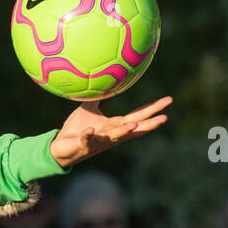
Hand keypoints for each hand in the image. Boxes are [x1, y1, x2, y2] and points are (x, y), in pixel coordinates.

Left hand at [49, 96, 171, 168]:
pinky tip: (92, 130)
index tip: (168, 100)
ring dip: (124, 131)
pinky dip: (89, 135)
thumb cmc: (76, 129)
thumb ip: (97, 97)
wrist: (60, 147)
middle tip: (165, 118)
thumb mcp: (88, 109)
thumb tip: (105, 80)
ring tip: (134, 124)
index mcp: (114, 125)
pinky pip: (86, 139)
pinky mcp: (83, 145)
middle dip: (149, 123)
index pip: (138, 115)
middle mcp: (110, 135)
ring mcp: (98, 141)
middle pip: (134, 128)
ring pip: (114, 136)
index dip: (152, 109)